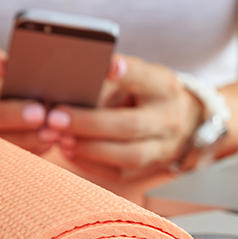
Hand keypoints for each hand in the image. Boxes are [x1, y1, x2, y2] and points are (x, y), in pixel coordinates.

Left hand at [44, 55, 202, 180]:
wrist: (182, 120)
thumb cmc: (147, 92)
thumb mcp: (139, 77)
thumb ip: (111, 81)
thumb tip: (68, 85)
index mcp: (164, 88)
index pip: (147, 78)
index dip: (128, 73)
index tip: (109, 65)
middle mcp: (169, 118)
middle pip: (131, 125)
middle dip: (90, 123)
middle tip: (56, 117)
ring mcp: (163, 148)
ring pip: (128, 155)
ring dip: (89, 148)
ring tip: (61, 139)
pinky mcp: (150, 168)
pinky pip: (119, 173)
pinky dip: (90, 163)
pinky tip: (69, 151)